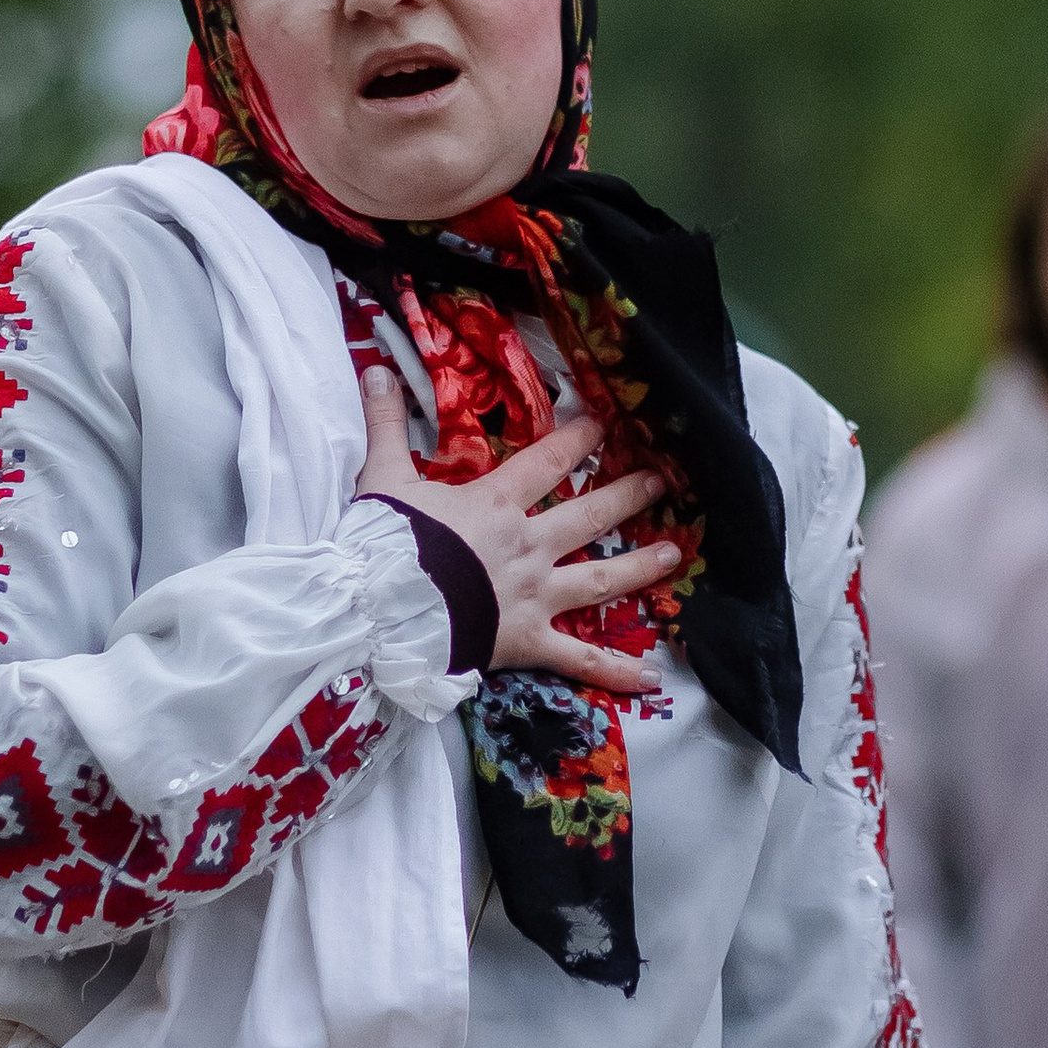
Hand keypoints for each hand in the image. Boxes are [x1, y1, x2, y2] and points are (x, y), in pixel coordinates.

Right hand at [357, 367, 679, 695]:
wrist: (380, 611)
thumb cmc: (382, 545)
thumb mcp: (381, 478)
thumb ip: (386, 424)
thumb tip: (374, 369)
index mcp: (496, 505)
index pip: (548, 462)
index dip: (579, 438)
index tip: (605, 422)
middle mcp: (528, 546)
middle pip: (589, 514)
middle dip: (629, 494)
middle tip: (662, 481)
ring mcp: (534, 595)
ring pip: (599, 579)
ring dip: (639, 566)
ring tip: (673, 553)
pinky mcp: (529, 640)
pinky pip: (579, 659)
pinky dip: (615, 671)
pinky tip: (652, 678)